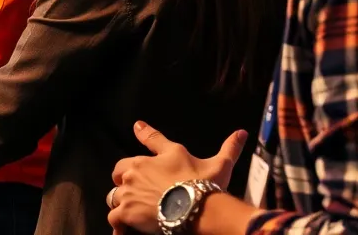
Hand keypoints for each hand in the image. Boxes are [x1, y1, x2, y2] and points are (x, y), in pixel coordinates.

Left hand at [108, 121, 246, 233]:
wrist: (197, 208)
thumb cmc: (205, 185)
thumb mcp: (218, 163)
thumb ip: (229, 148)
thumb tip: (243, 132)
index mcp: (151, 159)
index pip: (140, 146)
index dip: (136, 148)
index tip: (133, 137)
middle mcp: (135, 172)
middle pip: (119, 175)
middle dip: (124, 183)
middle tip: (136, 193)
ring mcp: (128, 193)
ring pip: (114, 197)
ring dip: (121, 204)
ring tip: (131, 213)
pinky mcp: (126, 213)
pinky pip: (114, 219)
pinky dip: (119, 225)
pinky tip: (124, 229)